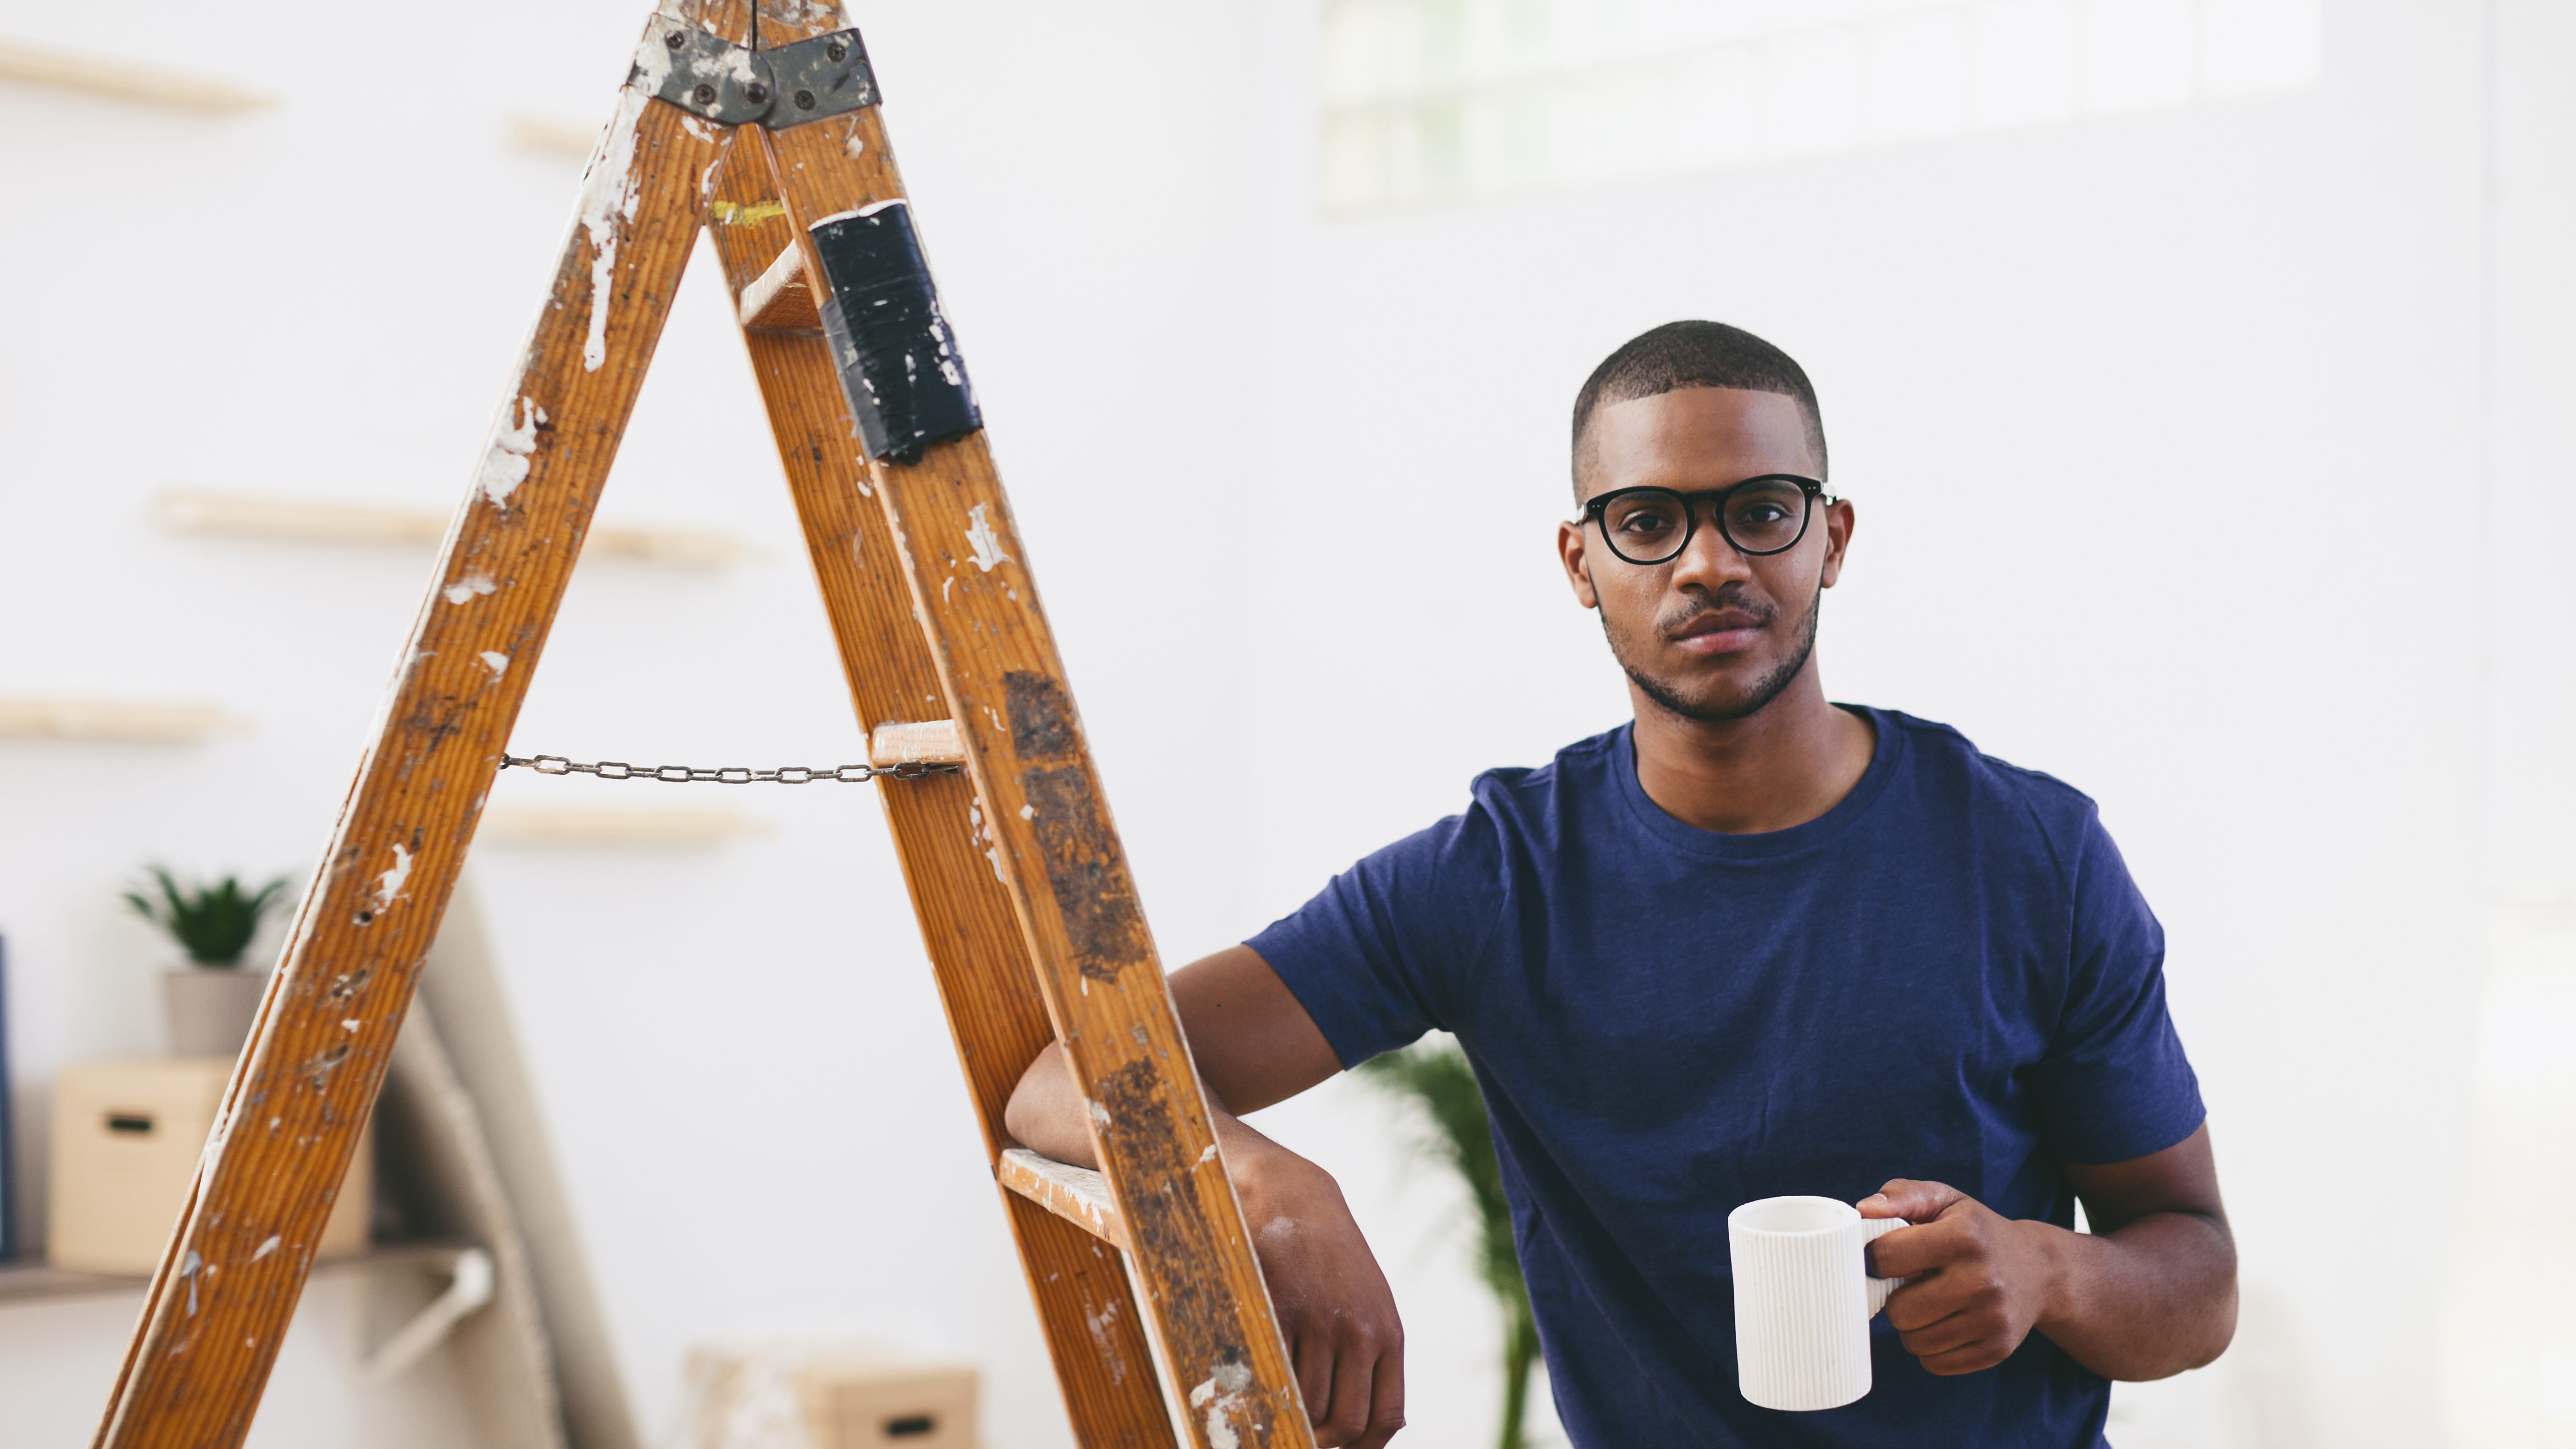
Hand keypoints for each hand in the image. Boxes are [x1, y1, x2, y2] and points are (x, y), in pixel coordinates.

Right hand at [1231, 1142, 1406, 1447]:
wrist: (1292, 1196)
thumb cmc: (1329, 1258)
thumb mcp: (1368, 1304)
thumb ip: (1374, 1358)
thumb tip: (1381, 1427)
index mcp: (1387, 1334)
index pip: (1384, 1418)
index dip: (1360, 1448)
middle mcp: (1360, 1331)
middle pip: (1345, 1424)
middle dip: (1322, 1443)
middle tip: (1300, 1436)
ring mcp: (1319, 1322)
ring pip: (1306, 1405)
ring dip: (1289, 1414)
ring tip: (1276, 1403)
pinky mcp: (1280, 1310)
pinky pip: (1273, 1373)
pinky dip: (1264, 1386)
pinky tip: (1258, 1376)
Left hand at [1859, 1179, 2060, 1375]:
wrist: (2039, 1269)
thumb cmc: (1977, 1231)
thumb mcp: (1945, 1200)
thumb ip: (1901, 1195)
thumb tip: (1862, 1209)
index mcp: (1964, 1236)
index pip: (1887, 1257)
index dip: (1878, 1257)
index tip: (1891, 1256)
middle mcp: (1982, 1279)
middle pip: (1898, 1310)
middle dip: (1895, 1298)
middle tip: (1913, 1284)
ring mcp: (1992, 1319)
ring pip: (1914, 1342)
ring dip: (1912, 1326)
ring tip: (1930, 1303)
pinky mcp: (1997, 1349)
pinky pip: (1935, 1364)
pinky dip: (1931, 1349)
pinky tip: (1946, 1323)